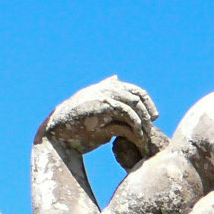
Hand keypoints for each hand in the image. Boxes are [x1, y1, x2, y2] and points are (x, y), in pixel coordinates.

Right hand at [41, 76, 168, 168]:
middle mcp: (105, 88)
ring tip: (145, 133)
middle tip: (152, 125)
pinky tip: (138, 135)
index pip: (135, 90)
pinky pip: (127, 112)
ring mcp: (104, 94)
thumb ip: (109, 100)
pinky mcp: (103, 105)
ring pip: (134, 103)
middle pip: (137, 95)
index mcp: (105, 88)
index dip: (148, 103)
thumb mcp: (96, 110)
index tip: (154, 117)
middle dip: (148, 110)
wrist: (59, 134)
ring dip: (143, 120)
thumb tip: (117, 79)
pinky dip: (135, 124)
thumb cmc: (78, 125)